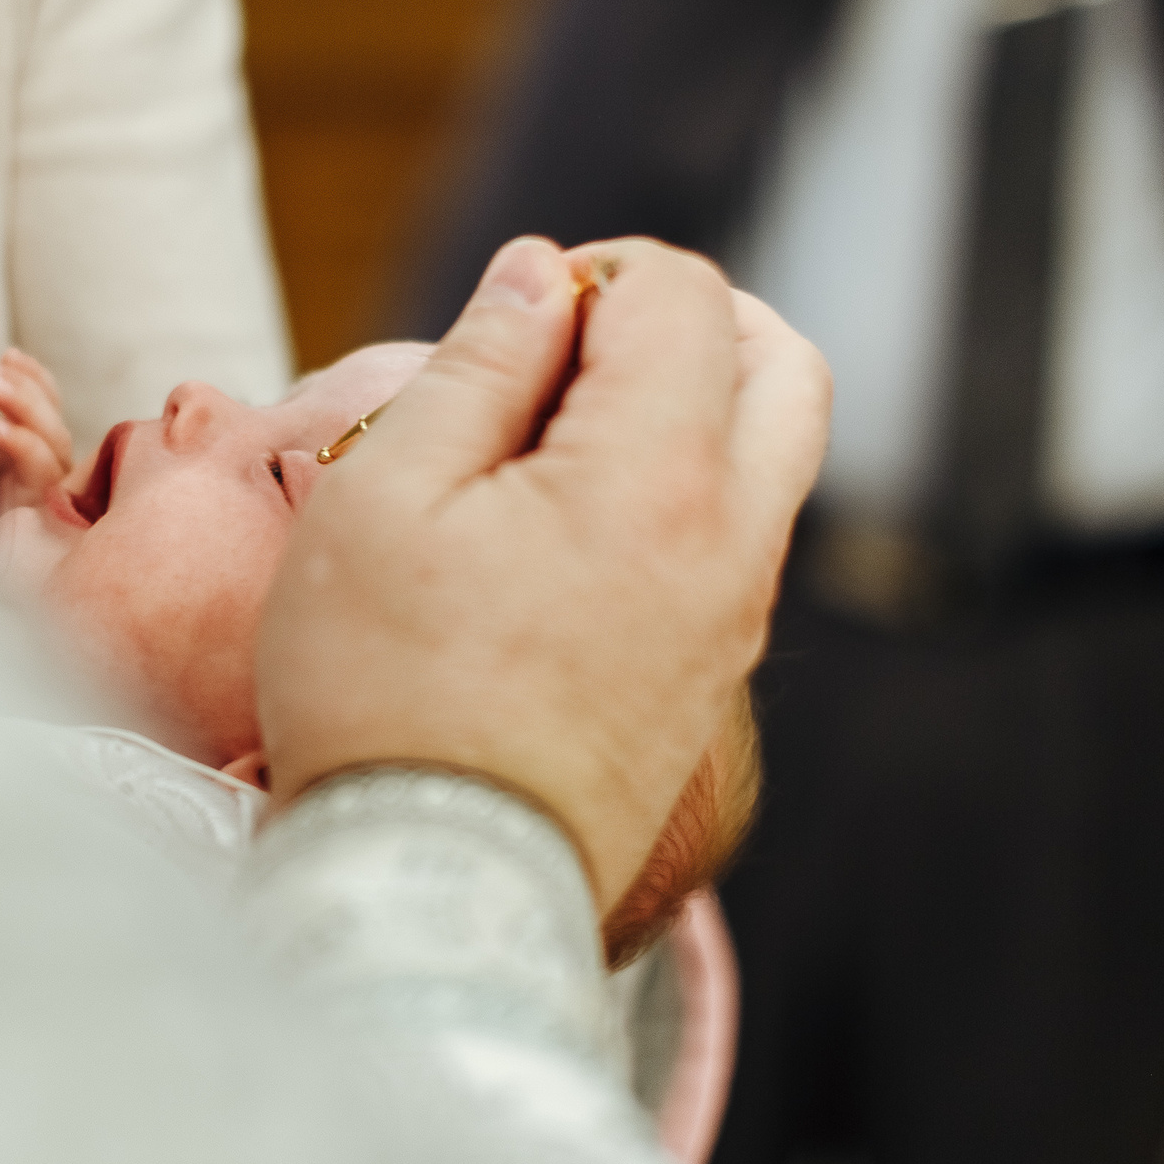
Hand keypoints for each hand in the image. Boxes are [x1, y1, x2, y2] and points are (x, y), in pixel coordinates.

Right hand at [0, 350, 75, 567]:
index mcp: (33, 508)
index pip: (45, 474)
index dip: (26, 448)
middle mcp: (49, 480)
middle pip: (55, 439)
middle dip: (26, 407)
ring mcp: (44, 452)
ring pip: (51, 414)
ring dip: (23, 385)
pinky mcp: (34, 428)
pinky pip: (43, 397)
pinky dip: (28, 375)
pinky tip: (9, 357)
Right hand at [253, 237, 830, 911]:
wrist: (435, 889)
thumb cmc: (385, 690)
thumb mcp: (382, 495)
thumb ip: (476, 365)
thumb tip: (538, 274)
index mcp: (656, 476)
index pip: (681, 296)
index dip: (592, 274)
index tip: (508, 329)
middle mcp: (732, 540)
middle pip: (782, 361)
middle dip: (685, 319)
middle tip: (571, 348)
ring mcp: (736, 617)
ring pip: (776, 453)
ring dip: (692, 404)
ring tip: (560, 438)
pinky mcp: (715, 677)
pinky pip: (742, 538)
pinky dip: (684, 488)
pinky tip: (568, 528)